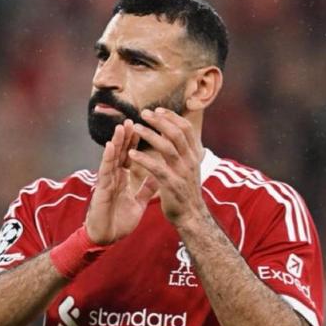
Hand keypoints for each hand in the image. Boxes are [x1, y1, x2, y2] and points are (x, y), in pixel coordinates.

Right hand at [85, 120, 158, 244]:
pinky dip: (108, 158)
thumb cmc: (118, 222)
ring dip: (117, 142)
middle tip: (132, 120)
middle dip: (126, 137)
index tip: (142, 128)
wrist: (106, 239)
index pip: (128, 157)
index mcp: (121, 179)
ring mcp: (106, 182)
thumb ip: (145, 189)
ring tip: (122, 127)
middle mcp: (112, 178)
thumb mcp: (137, 203)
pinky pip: (105, 172)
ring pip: (112, 158)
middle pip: (120, 153)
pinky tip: (111, 146)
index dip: (134, 143)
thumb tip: (157, 177)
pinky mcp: (101, 190)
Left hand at [129, 108, 206, 224]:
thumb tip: (173, 132)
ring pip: (167, 147)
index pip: (186, 128)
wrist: (191, 216)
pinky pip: (157, 168)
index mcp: (194, 155)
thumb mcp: (188, 167)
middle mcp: (190, 161)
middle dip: (160, 120)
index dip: (172, 117)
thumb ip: (182, 151)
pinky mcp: (172, 185)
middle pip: (177, 133)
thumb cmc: (185, 191)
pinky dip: (144, 159)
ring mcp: (182, 172)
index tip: (158, 110)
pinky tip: (132, 154)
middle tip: (143, 113)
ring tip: (135, 128)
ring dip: (150, 135)